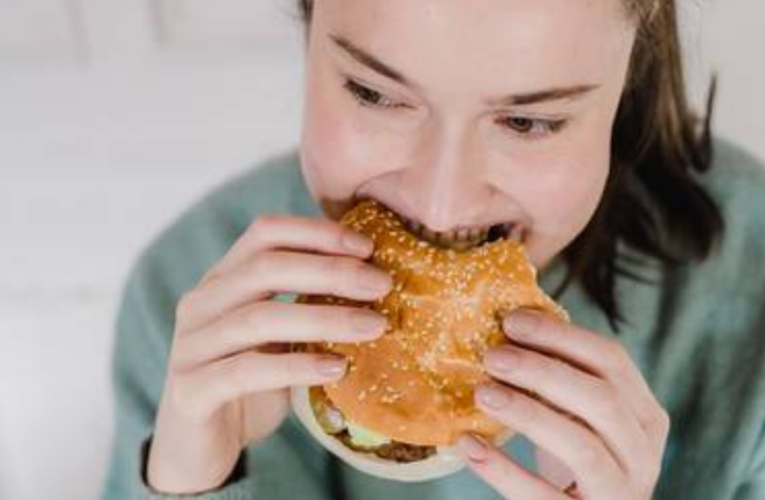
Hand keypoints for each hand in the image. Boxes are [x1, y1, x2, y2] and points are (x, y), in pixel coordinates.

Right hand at [146, 215, 391, 493]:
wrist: (200, 451)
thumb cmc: (250, 386)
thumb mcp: (280, 338)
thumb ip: (307, 306)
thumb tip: (376, 282)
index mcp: (221, 280)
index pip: (265, 233)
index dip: (317, 233)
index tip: (368, 247)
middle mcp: (200, 304)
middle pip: (265, 267)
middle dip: (331, 271)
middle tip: (382, 284)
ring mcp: (190, 347)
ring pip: (259, 318)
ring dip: (325, 318)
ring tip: (374, 326)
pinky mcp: (191, 390)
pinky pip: (246, 371)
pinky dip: (297, 366)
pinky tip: (337, 368)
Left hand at [456, 309, 669, 499]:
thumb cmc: (576, 460)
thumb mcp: (578, 415)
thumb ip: (558, 374)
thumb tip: (512, 317)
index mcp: (644, 416)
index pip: (612, 361)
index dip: (561, 336)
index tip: (510, 320)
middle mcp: (643, 454)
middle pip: (601, 400)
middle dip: (543, 371)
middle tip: (492, 355)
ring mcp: (621, 494)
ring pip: (583, 448)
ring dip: (528, 414)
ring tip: (482, 393)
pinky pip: (543, 497)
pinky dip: (504, 471)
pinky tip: (469, 445)